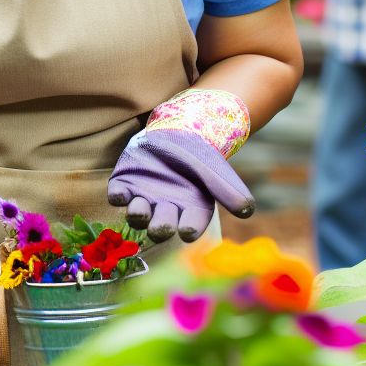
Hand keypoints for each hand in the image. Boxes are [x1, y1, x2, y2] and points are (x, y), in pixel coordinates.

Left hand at [108, 128, 254, 242]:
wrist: (176, 134)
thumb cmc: (199, 158)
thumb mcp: (216, 172)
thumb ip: (228, 190)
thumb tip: (247, 210)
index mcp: (190, 213)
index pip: (190, 227)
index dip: (188, 230)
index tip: (187, 231)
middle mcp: (165, 212)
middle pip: (160, 227)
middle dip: (160, 227)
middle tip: (160, 226)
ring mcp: (144, 200)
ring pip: (137, 216)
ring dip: (137, 215)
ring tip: (140, 209)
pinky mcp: (125, 186)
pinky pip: (118, 196)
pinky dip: (118, 197)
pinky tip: (120, 195)